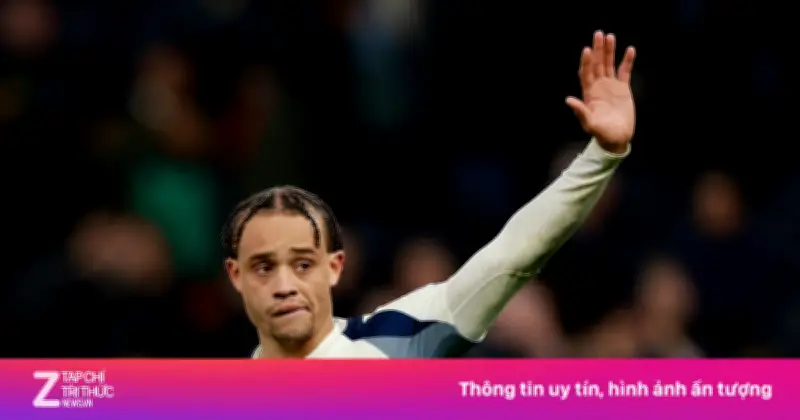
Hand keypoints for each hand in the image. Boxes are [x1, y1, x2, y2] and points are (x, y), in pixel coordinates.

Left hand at [566, 31, 635, 152]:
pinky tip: (630, 50)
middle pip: (597, 64)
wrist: (617, 139)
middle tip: (598, 34)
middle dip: (597, 50)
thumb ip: (581, 112)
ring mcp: (610, 86)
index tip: (587, 49)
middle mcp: (598, 87)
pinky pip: (624, 71)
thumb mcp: (590, 125)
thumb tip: (569, 100)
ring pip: (609, 64)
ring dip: (609, 51)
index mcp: (589, 93)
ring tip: (610, 36)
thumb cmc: (602, 134)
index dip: (586, 62)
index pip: (586, 73)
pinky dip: (627, 61)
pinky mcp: (622, 89)